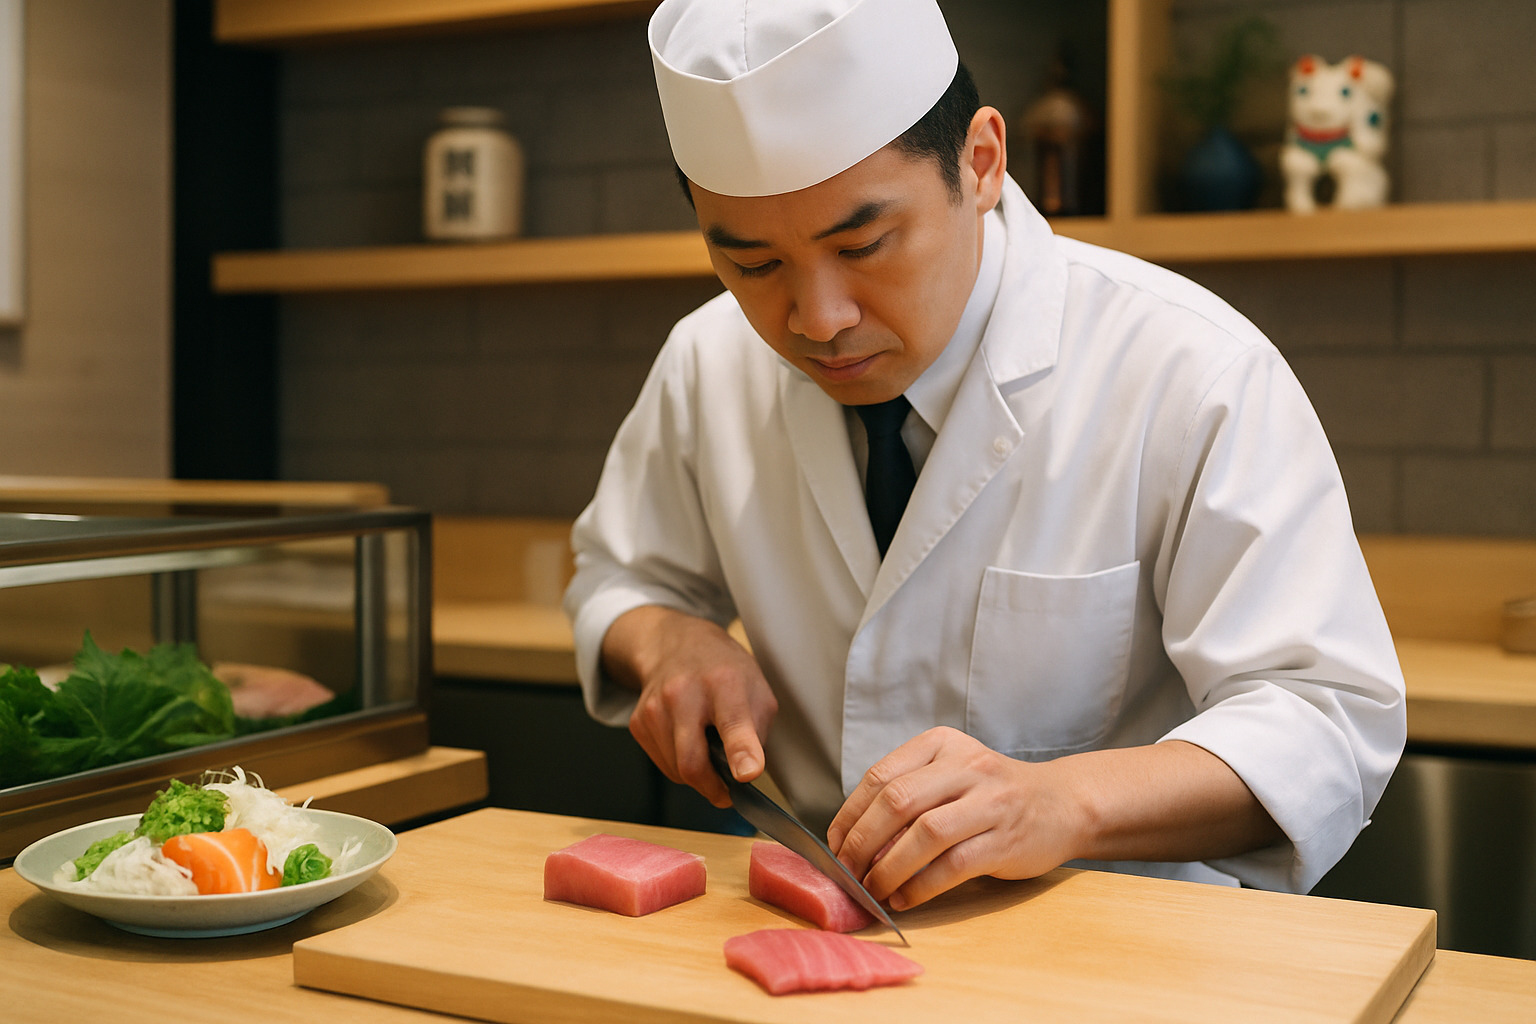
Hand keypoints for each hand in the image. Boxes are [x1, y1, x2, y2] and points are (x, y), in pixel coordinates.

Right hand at [601, 606, 777, 806]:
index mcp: (724, 682)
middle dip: (714, 788)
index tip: (747, 774)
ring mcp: (655, 707)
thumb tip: (747, 773)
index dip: (741, 752)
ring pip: (676, 770)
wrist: (677, 645)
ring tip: (708, 747)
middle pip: (692, 761)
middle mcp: (684, 692)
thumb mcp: (758, 691)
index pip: (733, 723)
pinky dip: (679, 764)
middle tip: (728, 791)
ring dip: (698, 774)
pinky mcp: (638, 722)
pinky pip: (663, 764)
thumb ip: (758, 733)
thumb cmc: (724, 672)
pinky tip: (688, 740)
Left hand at [825, 727, 1082, 909]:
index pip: (881, 776)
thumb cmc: (991, 794)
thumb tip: (851, 839)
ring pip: (925, 834)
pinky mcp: (1006, 839)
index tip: (835, 845)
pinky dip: (921, 886)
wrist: (1062, 804)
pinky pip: (953, 865)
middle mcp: (966, 766)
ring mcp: (990, 801)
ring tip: (872, 889)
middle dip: (862, 841)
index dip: (850, 814)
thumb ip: (909, 794)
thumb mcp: (950, 773)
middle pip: (898, 801)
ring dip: (889, 867)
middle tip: (847, 872)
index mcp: (941, 744)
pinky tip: (904, 899)